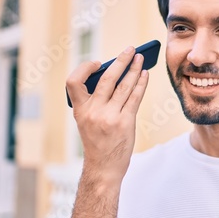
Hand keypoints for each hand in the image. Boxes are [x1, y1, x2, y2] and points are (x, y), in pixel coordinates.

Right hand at [66, 46, 148, 181]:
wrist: (104, 168)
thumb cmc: (97, 141)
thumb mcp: (87, 121)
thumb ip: (96, 100)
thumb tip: (115, 74)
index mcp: (79, 110)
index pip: (73, 82)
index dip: (84, 69)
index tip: (97, 63)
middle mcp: (93, 112)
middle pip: (108, 78)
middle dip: (121, 61)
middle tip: (130, 49)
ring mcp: (110, 117)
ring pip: (125, 86)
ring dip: (135, 69)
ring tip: (140, 58)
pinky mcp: (125, 122)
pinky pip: (135, 97)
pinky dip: (141, 84)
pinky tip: (145, 75)